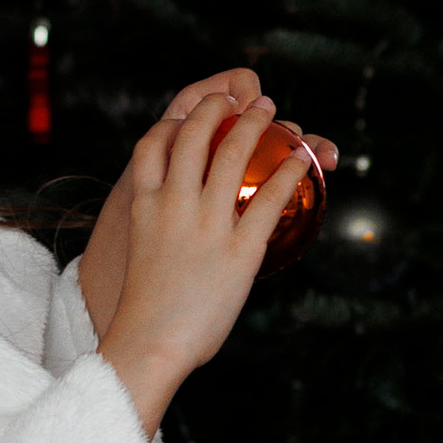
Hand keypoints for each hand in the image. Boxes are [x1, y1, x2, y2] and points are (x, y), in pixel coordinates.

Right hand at [97, 95, 310, 441]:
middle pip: (193, 135)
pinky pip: (270, 198)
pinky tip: (301, 160)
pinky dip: (289, 172)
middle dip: (216, 107)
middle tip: (236, 100)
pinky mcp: (240, 247)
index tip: (188, 116)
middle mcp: (173, 203)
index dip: (172, 123)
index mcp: (144, 205)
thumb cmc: (146, 310)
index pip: (151, 144)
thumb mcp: (142, 252)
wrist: (150, 343)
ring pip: (233, 153)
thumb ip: (160, 226)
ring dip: (255, 123)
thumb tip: (184, 222)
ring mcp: (207, 222)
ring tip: (270, 110)